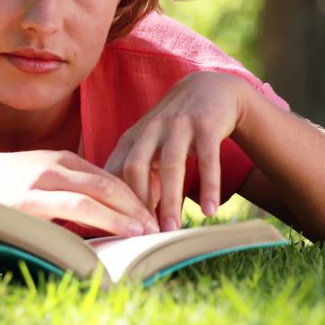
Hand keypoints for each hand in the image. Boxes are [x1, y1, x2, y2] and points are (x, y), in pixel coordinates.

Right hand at [0, 150, 155, 235]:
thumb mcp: (26, 179)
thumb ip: (56, 190)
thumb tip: (86, 217)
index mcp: (55, 158)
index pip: (107, 175)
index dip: (134, 195)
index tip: (152, 213)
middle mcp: (53, 165)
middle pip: (110, 183)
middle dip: (139, 205)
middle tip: (160, 226)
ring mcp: (40, 181)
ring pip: (98, 195)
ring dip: (127, 215)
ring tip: (147, 232)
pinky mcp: (28, 200)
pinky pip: (74, 209)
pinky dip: (101, 220)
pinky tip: (116, 233)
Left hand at [104, 72, 250, 231]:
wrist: (210, 88)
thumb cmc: (175, 128)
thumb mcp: (151, 147)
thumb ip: (140, 178)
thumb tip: (131, 218)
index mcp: (132, 138)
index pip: (114, 172)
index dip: (113, 200)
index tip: (115, 228)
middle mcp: (151, 130)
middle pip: (134, 168)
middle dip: (137, 203)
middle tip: (142, 235)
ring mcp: (178, 125)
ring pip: (171, 165)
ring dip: (170, 200)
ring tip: (172, 230)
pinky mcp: (206, 125)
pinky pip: (208, 159)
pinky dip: (208, 186)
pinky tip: (209, 211)